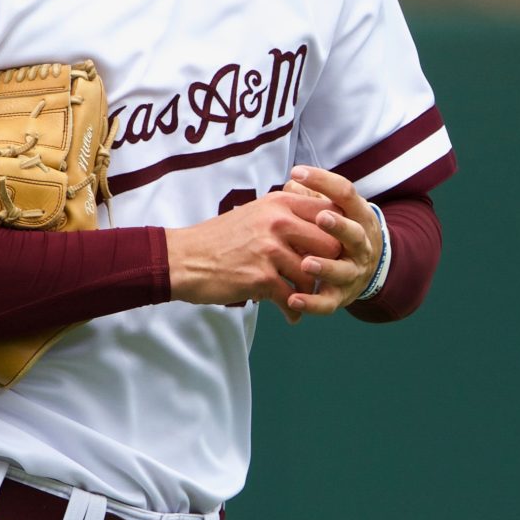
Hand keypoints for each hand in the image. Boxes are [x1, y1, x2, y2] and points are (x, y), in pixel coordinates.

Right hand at [166, 188, 352, 318]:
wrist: (183, 259)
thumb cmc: (219, 239)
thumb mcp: (254, 213)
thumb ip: (284, 215)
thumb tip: (318, 223)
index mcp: (279, 202)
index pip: (327, 213)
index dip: (336, 232)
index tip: (332, 249)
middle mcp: (278, 222)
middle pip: (329, 244)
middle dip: (329, 265)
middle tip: (324, 279)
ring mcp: (270, 250)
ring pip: (312, 275)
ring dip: (310, 292)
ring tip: (304, 299)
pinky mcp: (261, 277)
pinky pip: (291, 298)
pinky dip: (293, 311)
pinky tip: (291, 316)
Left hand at [272, 167, 382, 317]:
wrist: (365, 268)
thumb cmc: (339, 231)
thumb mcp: (332, 210)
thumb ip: (311, 198)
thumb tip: (293, 183)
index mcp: (358, 216)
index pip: (346, 194)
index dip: (323, 182)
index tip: (297, 172)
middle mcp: (361, 244)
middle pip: (354, 234)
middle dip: (339, 226)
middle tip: (321, 218)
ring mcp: (353, 271)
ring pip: (343, 271)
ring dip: (326, 267)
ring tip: (306, 263)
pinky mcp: (341, 297)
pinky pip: (328, 302)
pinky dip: (311, 303)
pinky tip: (292, 300)